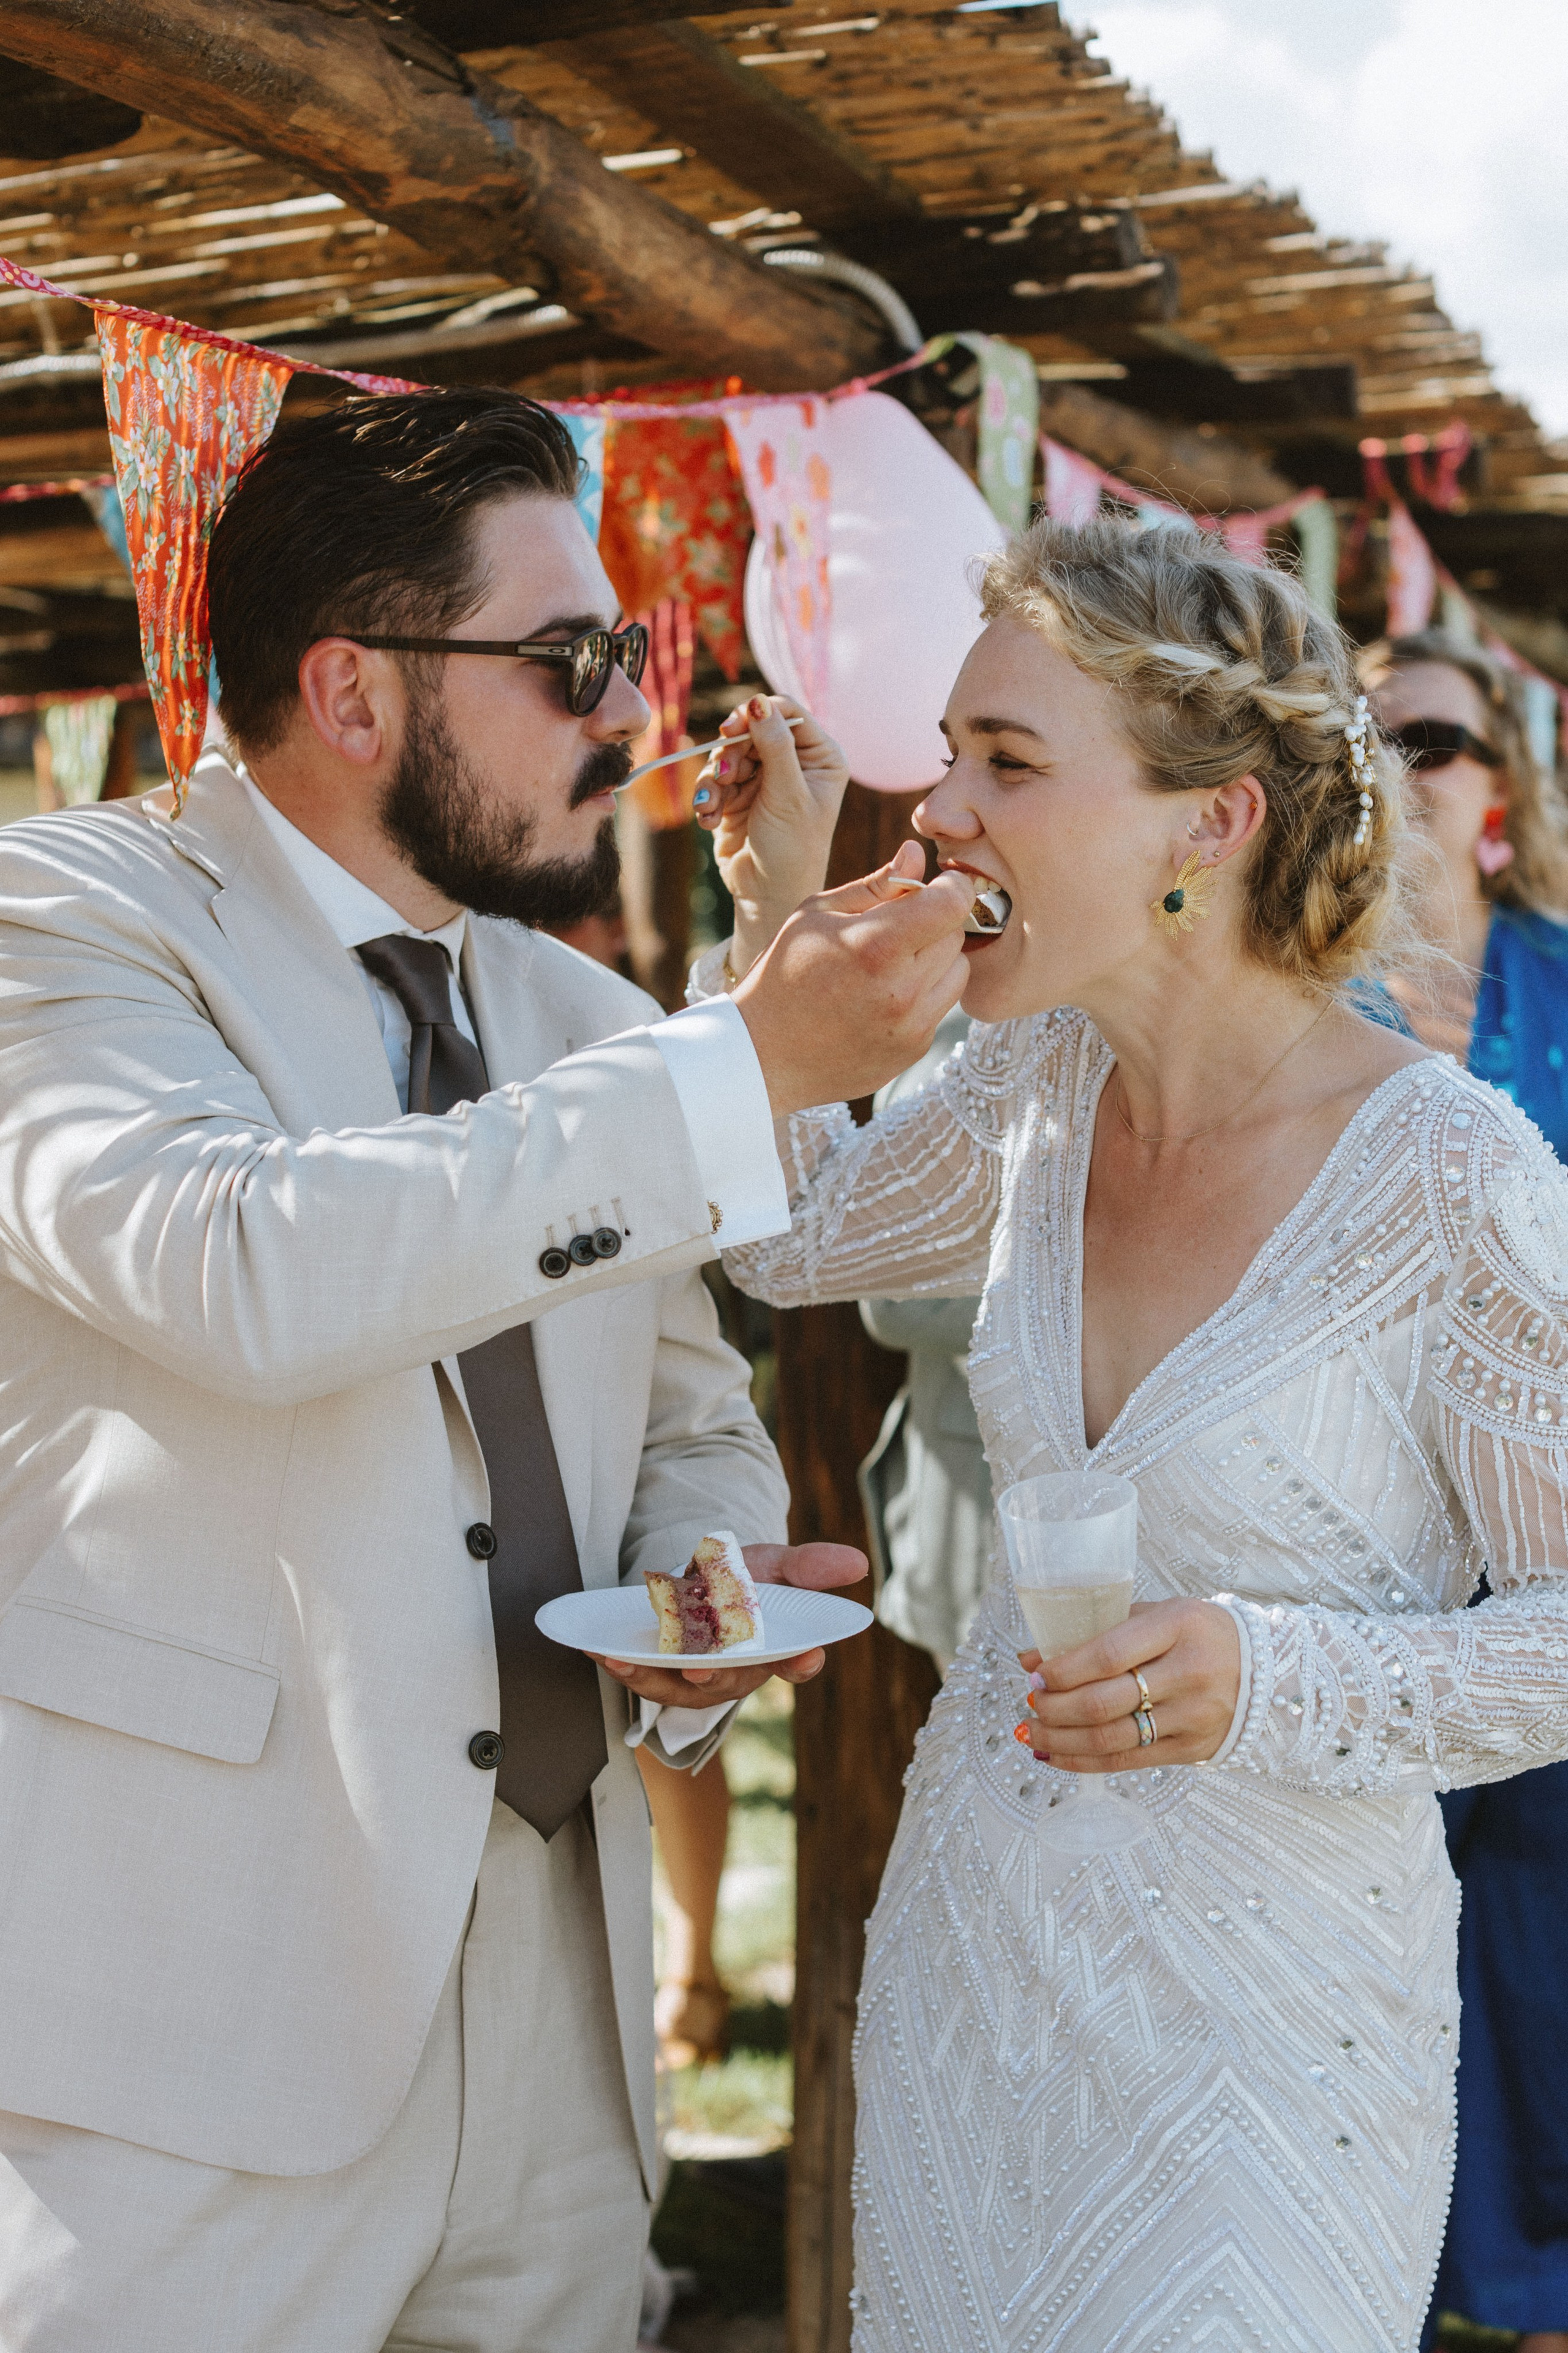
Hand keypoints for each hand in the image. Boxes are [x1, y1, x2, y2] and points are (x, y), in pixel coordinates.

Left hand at [593, 1540, 866, 1710]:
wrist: (707, 1582)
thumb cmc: (748, 1581)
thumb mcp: (777, 1564)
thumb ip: (809, 1566)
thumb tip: (858, 1562)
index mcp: (777, 1649)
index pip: (797, 1663)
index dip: (801, 1663)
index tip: (804, 1655)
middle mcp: (740, 1672)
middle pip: (730, 1681)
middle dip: (712, 1677)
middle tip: (696, 1670)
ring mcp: (699, 1678)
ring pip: (680, 1690)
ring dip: (651, 1679)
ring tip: (624, 1661)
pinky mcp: (665, 1674)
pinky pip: (646, 1679)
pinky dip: (624, 1668)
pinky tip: (599, 1650)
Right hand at [695, 694, 848, 979]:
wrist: (768, 896)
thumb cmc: (792, 849)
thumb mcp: (787, 794)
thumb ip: (774, 746)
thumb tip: (758, 702)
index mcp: (820, 756)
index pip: (786, 712)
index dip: (756, 714)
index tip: (731, 728)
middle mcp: (793, 762)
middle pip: (750, 730)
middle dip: (731, 753)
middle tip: (725, 776)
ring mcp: (763, 778)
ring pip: (726, 754)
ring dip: (715, 779)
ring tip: (715, 805)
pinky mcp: (737, 795)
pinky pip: (713, 779)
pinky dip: (707, 797)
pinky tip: (709, 818)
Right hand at [734, 844, 976, 1115]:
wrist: (761, 1053)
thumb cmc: (782, 974)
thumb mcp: (815, 916)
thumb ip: (874, 885)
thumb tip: (917, 854)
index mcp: (875, 946)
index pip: (953, 903)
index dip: (949, 887)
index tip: (933, 888)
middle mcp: (902, 990)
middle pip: (956, 934)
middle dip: (934, 923)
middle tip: (894, 929)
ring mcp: (911, 1026)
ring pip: (958, 971)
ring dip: (935, 960)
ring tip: (889, 965)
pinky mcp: (914, 1050)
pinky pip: (941, 1007)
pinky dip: (924, 995)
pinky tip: (882, 998)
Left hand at [1018, 1599, 1240, 1770]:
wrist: (1266, 1668)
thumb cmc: (1198, 1634)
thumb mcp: (1156, 1615)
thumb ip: (1097, 1632)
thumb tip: (1032, 1658)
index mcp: (1177, 1627)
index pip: (1108, 1654)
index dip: (1064, 1669)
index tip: (1035, 1674)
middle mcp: (1188, 1674)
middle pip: (1104, 1702)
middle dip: (1055, 1707)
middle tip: (1031, 1702)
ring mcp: (1192, 1717)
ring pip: (1111, 1739)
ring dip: (1061, 1740)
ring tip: (1031, 1732)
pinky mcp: (1192, 1750)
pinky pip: (1127, 1762)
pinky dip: (1083, 1762)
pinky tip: (1054, 1755)